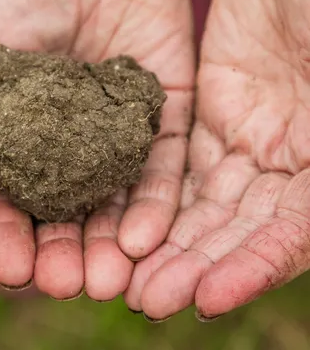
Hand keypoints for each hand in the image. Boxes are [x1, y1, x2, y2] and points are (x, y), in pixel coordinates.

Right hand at [0, 0, 193, 299]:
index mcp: (15, 142)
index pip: (8, 205)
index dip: (7, 240)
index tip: (13, 269)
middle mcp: (66, 148)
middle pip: (65, 215)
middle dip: (64, 254)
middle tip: (66, 284)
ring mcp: (113, 134)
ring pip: (113, 203)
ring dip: (110, 246)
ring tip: (108, 280)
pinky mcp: (159, 112)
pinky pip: (160, 166)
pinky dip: (153, 203)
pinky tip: (143, 237)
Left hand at [124, 0, 309, 319]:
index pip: (292, 235)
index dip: (253, 268)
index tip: (205, 299)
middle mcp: (290, 161)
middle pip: (237, 230)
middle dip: (193, 267)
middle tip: (146, 300)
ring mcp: (245, 138)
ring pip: (201, 205)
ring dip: (164, 245)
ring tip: (121, 279)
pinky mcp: (206, 113)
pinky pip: (174, 163)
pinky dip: (151, 197)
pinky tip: (120, 226)